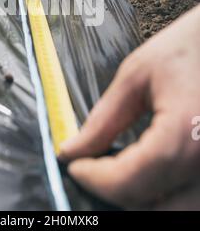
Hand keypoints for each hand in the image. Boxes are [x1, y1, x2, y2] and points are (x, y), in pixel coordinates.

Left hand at [60, 5, 199, 209]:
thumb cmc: (182, 49)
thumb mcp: (135, 78)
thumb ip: (103, 119)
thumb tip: (72, 150)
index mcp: (186, 132)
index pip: (132, 179)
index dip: (96, 179)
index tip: (73, 165)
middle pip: (154, 207)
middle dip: (115, 193)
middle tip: (91, 170)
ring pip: (174, 211)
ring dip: (139, 199)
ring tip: (114, 172)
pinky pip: (189, 199)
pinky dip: (161, 195)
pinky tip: (143, 172)